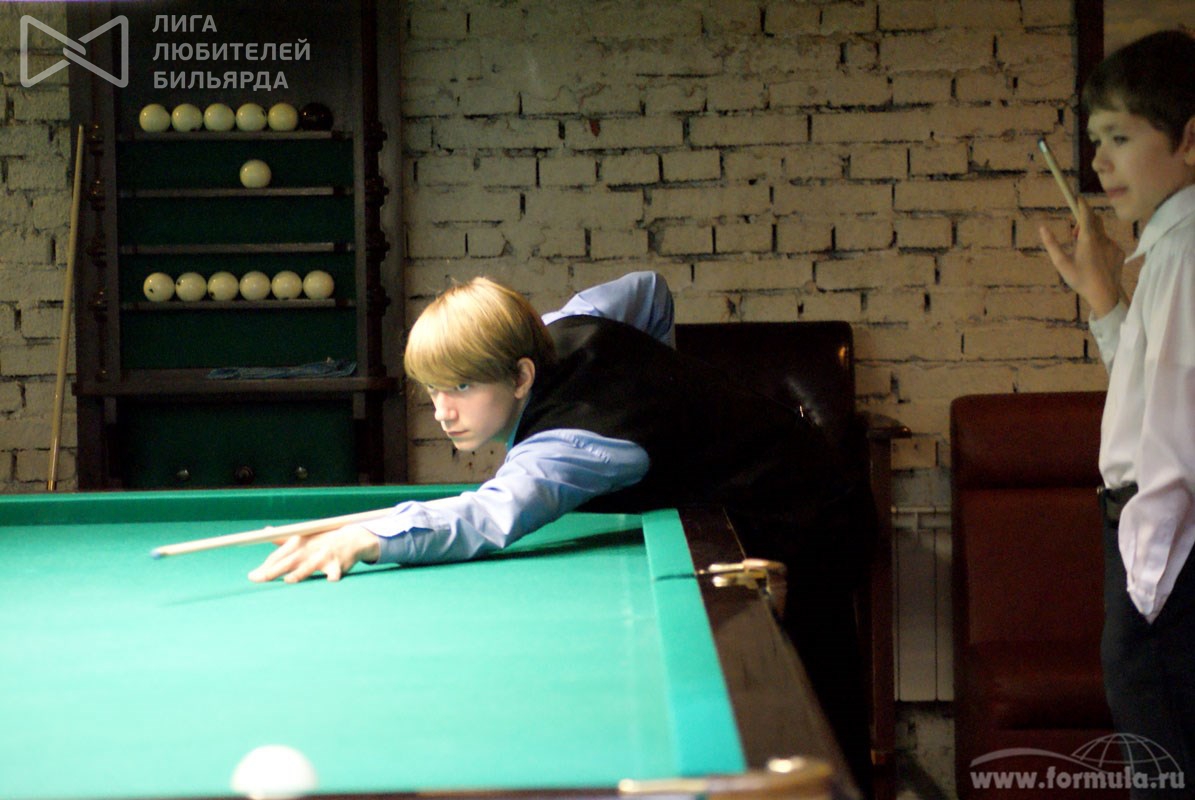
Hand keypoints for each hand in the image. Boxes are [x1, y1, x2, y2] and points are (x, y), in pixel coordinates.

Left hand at [248, 524, 380, 582]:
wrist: (351, 538)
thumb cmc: (322, 540)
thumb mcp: (304, 536)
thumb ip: (283, 538)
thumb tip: (265, 530)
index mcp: (299, 543)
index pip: (279, 555)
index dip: (265, 566)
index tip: (252, 576)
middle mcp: (309, 549)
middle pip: (289, 561)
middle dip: (274, 570)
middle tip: (260, 578)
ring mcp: (324, 557)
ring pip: (309, 567)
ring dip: (300, 573)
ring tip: (289, 580)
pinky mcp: (338, 566)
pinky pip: (334, 573)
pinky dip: (333, 577)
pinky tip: (330, 581)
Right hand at [1039, 195, 1125, 317]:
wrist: (1104, 294)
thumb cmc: (1080, 280)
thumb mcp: (1061, 263)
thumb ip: (1051, 244)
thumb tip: (1042, 228)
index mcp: (1088, 239)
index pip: (1086, 214)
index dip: (1081, 204)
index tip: (1077, 197)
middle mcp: (1102, 238)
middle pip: (1095, 220)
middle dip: (1084, 221)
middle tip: (1074, 234)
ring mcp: (1113, 244)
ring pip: (1101, 233)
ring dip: (1091, 236)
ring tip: (1084, 253)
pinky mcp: (1119, 251)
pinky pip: (1108, 243)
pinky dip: (1100, 246)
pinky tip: (1096, 261)